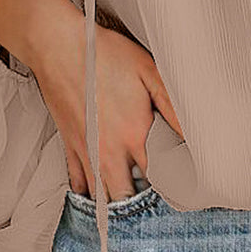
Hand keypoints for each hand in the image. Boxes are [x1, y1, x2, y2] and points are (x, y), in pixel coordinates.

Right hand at [26, 4, 182, 201]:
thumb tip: (194, 130)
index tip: (184, 187)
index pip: (160, 176)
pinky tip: (101, 191)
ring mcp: (86, 151)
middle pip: (129, 196)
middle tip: (159, 203)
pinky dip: (90, 192)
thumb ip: (172, 104)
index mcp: (134, 134)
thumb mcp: (148, 70)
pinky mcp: (69, 145)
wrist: (57, 46)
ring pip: (102, 196)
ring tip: (133, 204)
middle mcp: (109, 150)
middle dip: (144, 203)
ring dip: (117, 202)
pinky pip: (79, 182)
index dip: (174, 184)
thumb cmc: (103, 54)